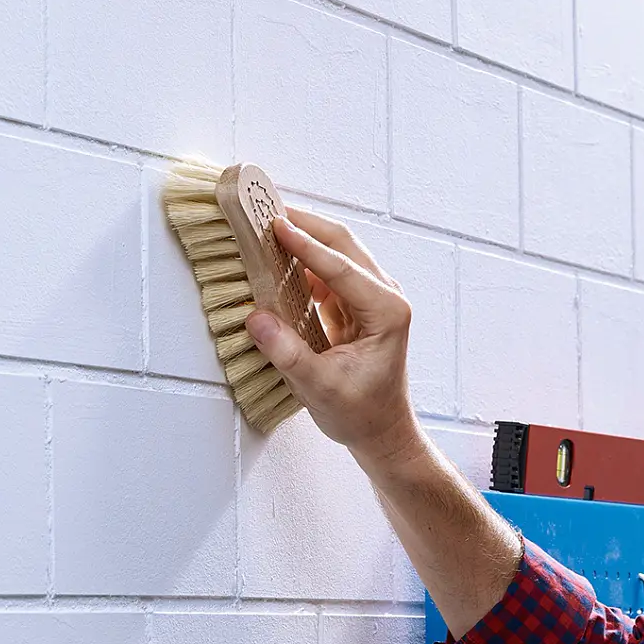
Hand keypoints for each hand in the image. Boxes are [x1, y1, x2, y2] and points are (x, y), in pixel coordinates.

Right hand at [244, 208, 423, 466]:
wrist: (381, 432)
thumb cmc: (362, 414)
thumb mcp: (320, 388)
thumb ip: (288, 353)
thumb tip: (256, 319)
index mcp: (387, 312)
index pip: (341, 267)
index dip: (305, 244)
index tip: (275, 224)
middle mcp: (386, 297)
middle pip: (343, 244)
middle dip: (305, 225)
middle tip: (266, 210)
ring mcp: (373, 298)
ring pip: (337, 252)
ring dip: (304, 238)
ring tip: (266, 227)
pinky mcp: (357, 304)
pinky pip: (329, 272)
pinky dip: (304, 261)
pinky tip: (278, 258)